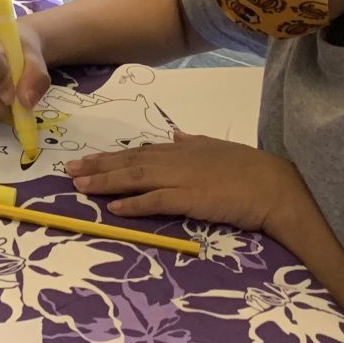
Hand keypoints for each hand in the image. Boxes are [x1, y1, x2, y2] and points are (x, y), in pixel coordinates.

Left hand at [67, 133, 305, 233]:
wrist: (274, 186)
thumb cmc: (249, 170)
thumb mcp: (217, 147)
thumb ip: (194, 143)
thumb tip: (177, 135)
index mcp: (182, 148)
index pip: (138, 152)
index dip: (110, 157)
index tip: (85, 160)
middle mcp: (176, 159)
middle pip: (129, 163)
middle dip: (97, 167)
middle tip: (69, 170)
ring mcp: (182, 178)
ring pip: (136, 178)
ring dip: (106, 182)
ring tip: (80, 186)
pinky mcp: (191, 198)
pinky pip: (156, 201)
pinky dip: (134, 204)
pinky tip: (114, 208)